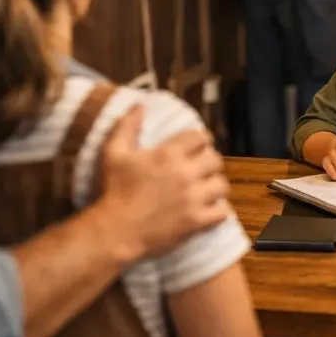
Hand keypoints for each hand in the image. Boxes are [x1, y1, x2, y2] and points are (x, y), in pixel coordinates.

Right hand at [98, 104, 229, 258]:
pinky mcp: (196, 221)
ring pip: (221, 186)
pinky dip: (217, 212)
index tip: (196, 147)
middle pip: (215, 160)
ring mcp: (193, 198)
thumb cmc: (113, 191)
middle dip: (209, 163)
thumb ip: (127, 126)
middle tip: (201, 169)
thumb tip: (140, 105)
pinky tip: (208, 211)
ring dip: (215, 187)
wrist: (115, 231)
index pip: (200, 137)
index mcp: (169, 154)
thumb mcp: (114, 153)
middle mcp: (185, 173)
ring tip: (206, 190)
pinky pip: (221, 213)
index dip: (200, 141)